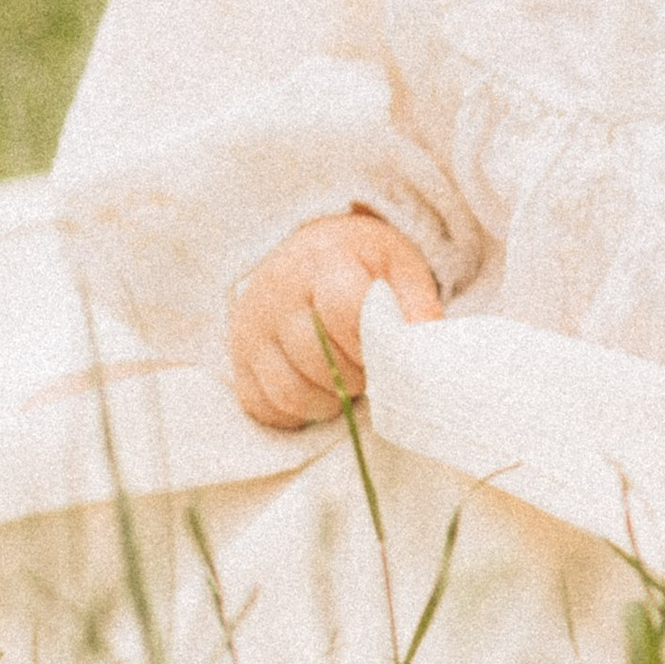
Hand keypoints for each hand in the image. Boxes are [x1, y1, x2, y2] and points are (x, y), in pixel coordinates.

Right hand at [228, 210, 442, 428]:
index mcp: (324, 260)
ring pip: (288, 391)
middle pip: (316, 359)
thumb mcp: (399, 267)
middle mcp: (277, 292)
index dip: (370, 345)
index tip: (384, 353)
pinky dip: (292, 413)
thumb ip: (418, 308)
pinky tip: (315, 393)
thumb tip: (426, 356)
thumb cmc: (361, 263)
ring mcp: (252, 327)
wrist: (308, 249)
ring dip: (326, 403)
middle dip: (354, 379)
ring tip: (345, 385)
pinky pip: (261, 405)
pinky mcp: (238, 358)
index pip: (343, 311)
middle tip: (370, 373)